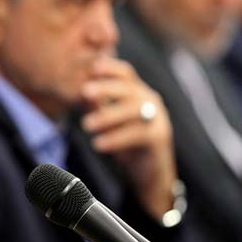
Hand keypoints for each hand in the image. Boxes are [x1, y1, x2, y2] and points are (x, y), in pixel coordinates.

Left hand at [80, 57, 175, 217]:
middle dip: (106, 88)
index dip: (110, 68)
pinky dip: (115, 139)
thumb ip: (99, 105)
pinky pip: (136, 135)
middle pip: (129, 88)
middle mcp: (150, 101)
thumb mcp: (110, 121)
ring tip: (86, 125)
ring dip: (107, 116)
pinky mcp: (159, 138)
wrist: (149, 174)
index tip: (92, 67)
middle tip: (84, 91)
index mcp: (138, 92)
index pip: (126, 74)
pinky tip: (98, 144)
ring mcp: (157, 118)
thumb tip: (83, 91)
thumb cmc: (126, 143)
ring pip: (133, 111)